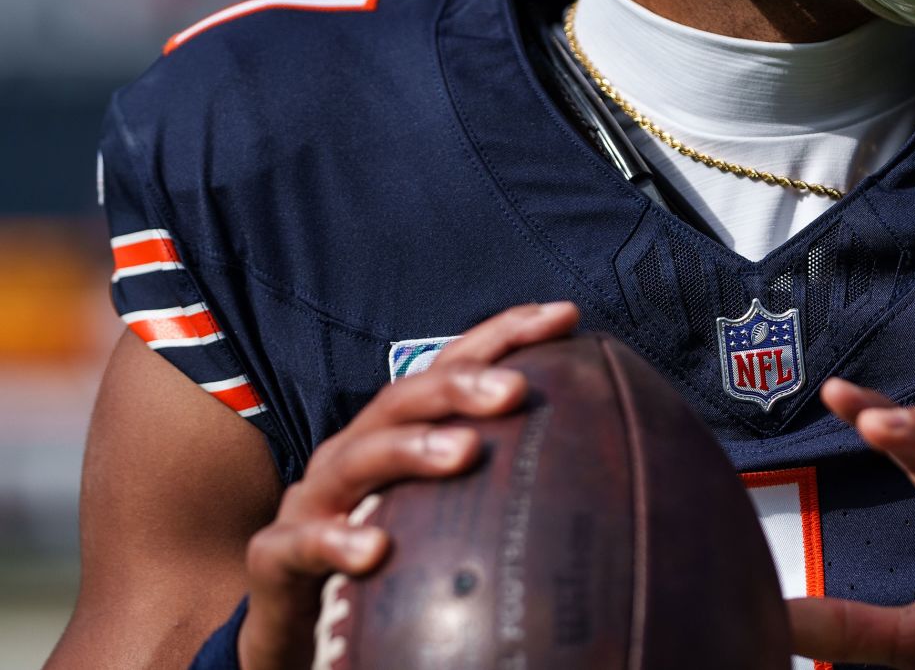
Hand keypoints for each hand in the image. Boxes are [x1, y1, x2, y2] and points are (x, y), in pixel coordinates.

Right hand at [236, 301, 578, 669]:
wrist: (295, 632)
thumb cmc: (388, 566)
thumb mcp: (446, 518)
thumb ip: (502, 490)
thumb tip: (606, 483)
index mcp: (397, 435)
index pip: (450, 368)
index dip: (503, 335)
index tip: (566, 316)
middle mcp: (354, 453)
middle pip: (403, 400)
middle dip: (458, 385)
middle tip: (515, 391)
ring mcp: (311, 502)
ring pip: (356, 458)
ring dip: (410, 449)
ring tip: (463, 452)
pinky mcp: (275, 559)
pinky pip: (299, 545)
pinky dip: (334, 541)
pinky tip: (375, 549)